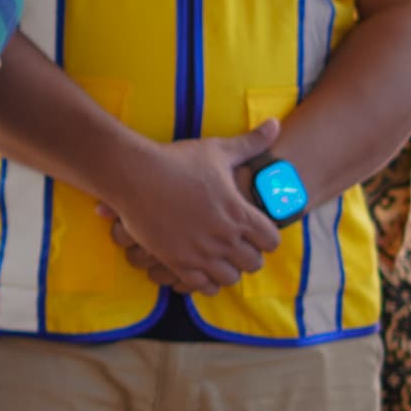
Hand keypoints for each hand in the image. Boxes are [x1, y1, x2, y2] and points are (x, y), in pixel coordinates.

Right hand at [97, 120, 286, 294]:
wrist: (134, 175)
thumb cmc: (177, 160)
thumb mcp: (218, 150)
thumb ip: (251, 142)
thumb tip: (276, 124)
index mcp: (239, 212)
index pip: (271, 241)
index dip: (266, 237)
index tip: (255, 230)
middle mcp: (224, 237)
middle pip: (253, 264)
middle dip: (249, 255)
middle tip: (237, 246)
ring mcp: (200, 253)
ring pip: (229, 278)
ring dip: (227, 270)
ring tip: (219, 259)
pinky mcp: (177, 262)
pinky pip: (201, 286)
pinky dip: (205, 281)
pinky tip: (200, 268)